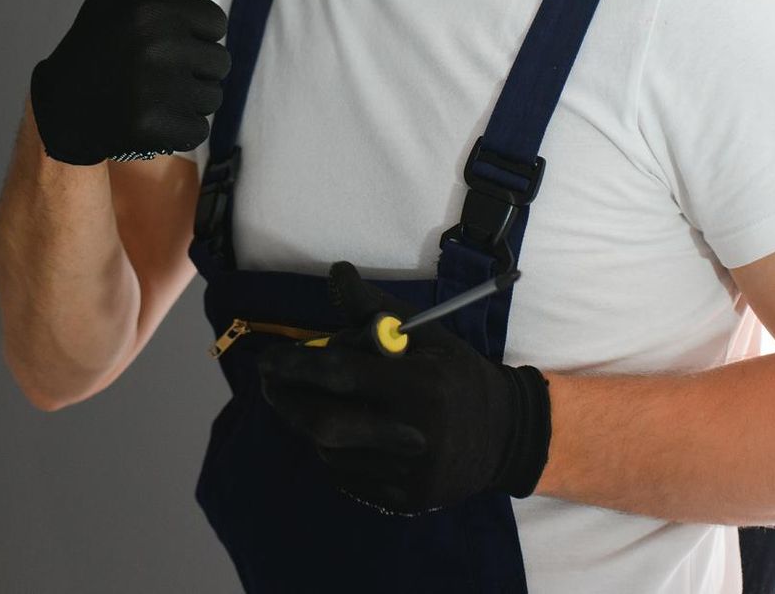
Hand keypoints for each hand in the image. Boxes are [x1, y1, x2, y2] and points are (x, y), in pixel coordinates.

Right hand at [29, 0, 230, 164]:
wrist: (63, 106)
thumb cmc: (96, 41)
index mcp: (152, 11)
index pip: (215, 23)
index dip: (194, 33)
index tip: (162, 39)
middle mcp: (155, 49)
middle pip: (219, 63)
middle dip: (194, 69)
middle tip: (156, 71)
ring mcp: (153, 91)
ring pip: (212, 97)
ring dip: (189, 99)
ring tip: (153, 93)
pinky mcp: (153, 128)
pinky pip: (198, 130)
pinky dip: (180, 129)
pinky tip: (150, 117)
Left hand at [255, 261, 552, 513]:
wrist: (506, 435)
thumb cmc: (458, 376)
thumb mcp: (427, 335)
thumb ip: (376, 310)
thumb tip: (336, 273)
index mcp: (420, 387)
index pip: (341, 376)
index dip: (297, 366)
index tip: (269, 359)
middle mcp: (412, 435)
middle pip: (325, 424)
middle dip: (288, 402)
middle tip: (270, 384)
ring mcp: (408, 474)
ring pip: (331, 452)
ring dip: (310, 425)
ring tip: (312, 404)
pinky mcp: (404, 500)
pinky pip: (347, 477)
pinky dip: (332, 453)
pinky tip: (340, 434)